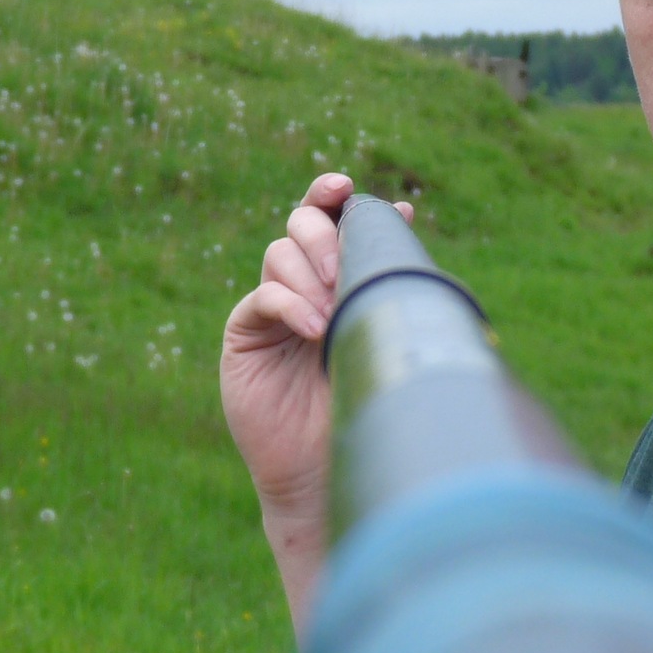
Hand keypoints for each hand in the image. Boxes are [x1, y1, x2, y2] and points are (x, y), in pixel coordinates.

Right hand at [219, 173, 411, 638]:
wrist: (333, 466)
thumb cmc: (369, 398)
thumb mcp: (383, 329)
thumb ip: (386, 275)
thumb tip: (405, 213)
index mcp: (340, 274)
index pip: (328, 216)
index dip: (330, 193)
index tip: (345, 186)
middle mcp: (304, 283)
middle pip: (301, 224)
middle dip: (325, 236)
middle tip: (343, 270)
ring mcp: (272, 306)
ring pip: (279, 253)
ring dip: (310, 272)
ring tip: (334, 312)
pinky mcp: (246, 334)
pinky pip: (262, 298)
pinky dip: (290, 304)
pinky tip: (314, 328)